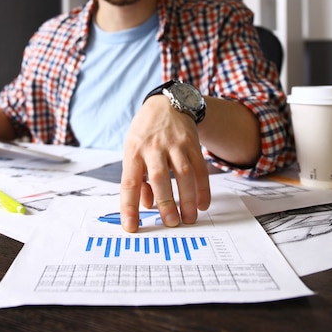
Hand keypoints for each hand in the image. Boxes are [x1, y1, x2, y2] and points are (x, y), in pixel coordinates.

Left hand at [120, 95, 210, 232]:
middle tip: (171, 224)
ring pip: (183, 173)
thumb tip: (146, 206)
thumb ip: (138, 179)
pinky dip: (203, 188)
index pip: (128, 183)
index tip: (130, 227)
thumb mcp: (133, 151)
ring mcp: (174, 144)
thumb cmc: (145, 134)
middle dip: (165, 203)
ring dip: (187, 198)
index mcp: (133, 152)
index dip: (129, 206)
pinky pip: (200, 168)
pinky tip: (202, 204)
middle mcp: (153, 147)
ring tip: (189, 219)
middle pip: (159, 177)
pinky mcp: (192, 144)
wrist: (166, 104)